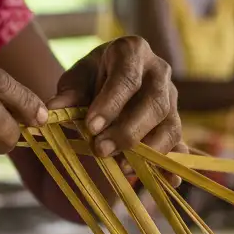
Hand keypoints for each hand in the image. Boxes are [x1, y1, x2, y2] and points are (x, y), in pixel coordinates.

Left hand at [49, 37, 181, 159]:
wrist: (111, 78)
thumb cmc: (93, 76)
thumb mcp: (77, 78)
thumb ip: (69, 93)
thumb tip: (53, 110)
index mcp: (133, 51)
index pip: (127, 78)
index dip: (111, 104)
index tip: (91, 127)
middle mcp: (159, 72)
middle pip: (155, 104)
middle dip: (128, 131)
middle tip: (101, 149)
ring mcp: (172, 98)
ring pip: (170, 126)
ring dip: (148, 150)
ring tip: (121, 166)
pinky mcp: (175, 121)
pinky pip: (180, 145)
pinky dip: (174, 164)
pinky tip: (169, 182)